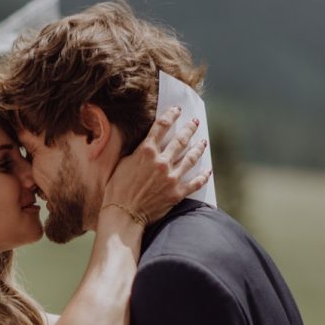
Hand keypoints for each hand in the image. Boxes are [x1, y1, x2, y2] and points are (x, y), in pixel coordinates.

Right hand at [103, 106, 210, 224]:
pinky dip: (203, 176)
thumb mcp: (122, 164)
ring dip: (199, 148)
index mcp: (146, 151)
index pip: (162, 125)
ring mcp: (171, 177)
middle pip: (180, 139)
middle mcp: (161, 161)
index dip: (171, 115)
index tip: (177, 110)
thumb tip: (145, 144)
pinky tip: (208, 171)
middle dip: (189, 128)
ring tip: (203, 142)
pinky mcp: (177, 193)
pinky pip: (195, 182)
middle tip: (194, 123)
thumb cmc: (117, 189)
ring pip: (191, 158)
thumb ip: (136, 152)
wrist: (123, 214)